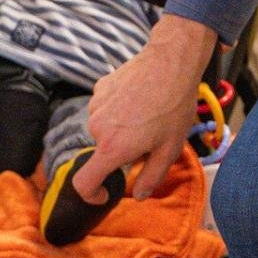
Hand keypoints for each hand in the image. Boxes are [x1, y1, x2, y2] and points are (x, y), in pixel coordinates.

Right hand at [73, 14, 216, 201]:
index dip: (91, 195)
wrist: (171, 62)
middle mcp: (97, 128)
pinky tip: (139, 98)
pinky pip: (105, 108)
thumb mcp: (170, 148)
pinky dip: (118, 110)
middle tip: (149, 137)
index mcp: (112, 148)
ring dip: (120, 129)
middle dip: (121, 151)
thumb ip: (152, 176)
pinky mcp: (99, 88)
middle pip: (102, 151)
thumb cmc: (174, 106)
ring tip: (146, 114)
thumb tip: (139, 194)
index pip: (83, 183)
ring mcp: (95, 106)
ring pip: (105, 129)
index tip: (105, 192)